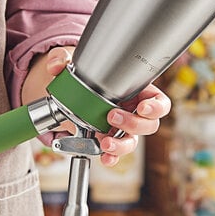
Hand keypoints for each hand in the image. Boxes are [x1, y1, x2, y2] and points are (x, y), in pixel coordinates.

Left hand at [21, 47, 170, 165]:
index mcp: (136, 91)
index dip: (156, 107)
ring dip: (121, 144)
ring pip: (132, 141)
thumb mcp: (76, 62)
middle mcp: (133, 111)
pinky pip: (115, 152)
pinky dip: (111, 157)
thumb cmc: (85, 75)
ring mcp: (122, 128)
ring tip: (105, 141)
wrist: (70, 94)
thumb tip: (56, 65)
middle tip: (112, 116)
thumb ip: (64, 58)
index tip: (143, 107)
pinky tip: (104, 157)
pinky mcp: (109, 139)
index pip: (158, 101)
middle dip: (133, 124)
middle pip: (149, 125)